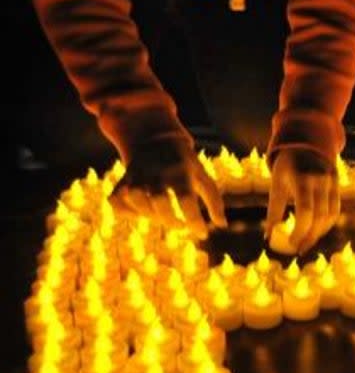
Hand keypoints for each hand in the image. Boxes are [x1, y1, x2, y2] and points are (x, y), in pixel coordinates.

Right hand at [110, 139, 226, 237]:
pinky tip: (139, 213)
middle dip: (170, 221)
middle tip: (180, 226)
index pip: (186, 199)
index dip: (194, 220)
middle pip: (159, 201)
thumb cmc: (185, 164)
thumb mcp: (202, 177)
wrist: (157, 139)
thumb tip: (221, 224)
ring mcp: (138, 175)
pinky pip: (115, 199)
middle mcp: (158, 172)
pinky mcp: (123, 179)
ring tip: (161, 217)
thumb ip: (214, 200)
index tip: (201, 233)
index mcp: (181, 171)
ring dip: (148, 215)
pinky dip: (124, 211)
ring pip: (135, 199)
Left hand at [266, 148, 338, 255]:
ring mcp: (331, 182)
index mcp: (301, 179)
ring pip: (331, 215)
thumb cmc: (286, 168)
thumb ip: (273, 212)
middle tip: (299, 249)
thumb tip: (268, 238)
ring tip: (307, 243)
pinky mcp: (337, 185)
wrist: (306, 145)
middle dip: (310, 236)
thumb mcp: (276, 186)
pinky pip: (335, 209)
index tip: (292, 244)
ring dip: (320, 233)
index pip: (305, 211)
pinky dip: (327, 224)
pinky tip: (316, 232)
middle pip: (320, 216)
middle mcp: (319, 180)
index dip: (300, 231)